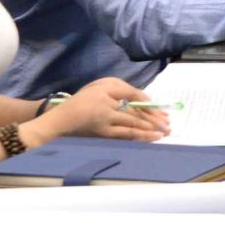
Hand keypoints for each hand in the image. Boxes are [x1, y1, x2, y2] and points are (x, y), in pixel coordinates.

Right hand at [27, 77, 168, 143]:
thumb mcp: (97, 90)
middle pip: (136, 108)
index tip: (161, 109)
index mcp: (105, 86)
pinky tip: (151, 138)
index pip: (133, 93)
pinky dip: (139, 136)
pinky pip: (124, 135)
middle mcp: (105, 99)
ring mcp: (103, 117)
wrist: (56, 121)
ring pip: (132, 122)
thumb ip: (117, 93)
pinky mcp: (101, 132)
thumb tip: (143, 102)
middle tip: (168, 122)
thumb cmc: (79, 104)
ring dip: (151, 128)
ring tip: (165, 132)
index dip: (149, 103)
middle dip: (154, 117)